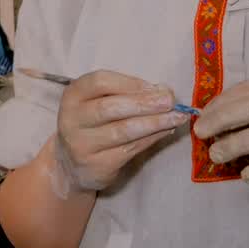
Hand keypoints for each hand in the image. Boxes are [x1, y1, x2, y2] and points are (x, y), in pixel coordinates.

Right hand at [52, 70, 189, 195]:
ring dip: (154, 123)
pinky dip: (151, 139)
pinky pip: (129, 149)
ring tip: (176, 117)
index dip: (130, 83)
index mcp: (73, 95)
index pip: (100, 82)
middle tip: (171, 101)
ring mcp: (81, 144)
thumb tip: (163, 90)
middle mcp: (72, 119)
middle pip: (110, 107)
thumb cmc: (93, 124)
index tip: (155, 87)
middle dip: (145, 103)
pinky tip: (165, 131)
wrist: (73, 165)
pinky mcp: (96, 165)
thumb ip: (125, 94)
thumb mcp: (99, 102)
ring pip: (122, 131)